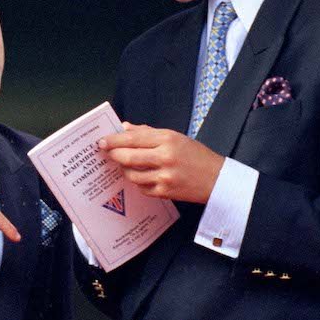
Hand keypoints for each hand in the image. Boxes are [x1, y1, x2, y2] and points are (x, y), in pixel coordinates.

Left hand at [98, 123, 224, 203]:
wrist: (218, 179)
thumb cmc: (196, 155)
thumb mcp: (175, 137)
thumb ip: (148, 132)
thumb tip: (125, 128)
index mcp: (167, 139)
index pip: (132, 138)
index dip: (114, 140)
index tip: (102, 141)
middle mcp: (165, 157)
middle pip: (128, 156)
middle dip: (113, 155)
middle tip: (107, 153)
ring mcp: (165, 176)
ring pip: (132, 174)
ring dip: (124, 170)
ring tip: (125, 165)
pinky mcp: (166, 192)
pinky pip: (141, 187)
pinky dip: (137, 182)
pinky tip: (140, 176)